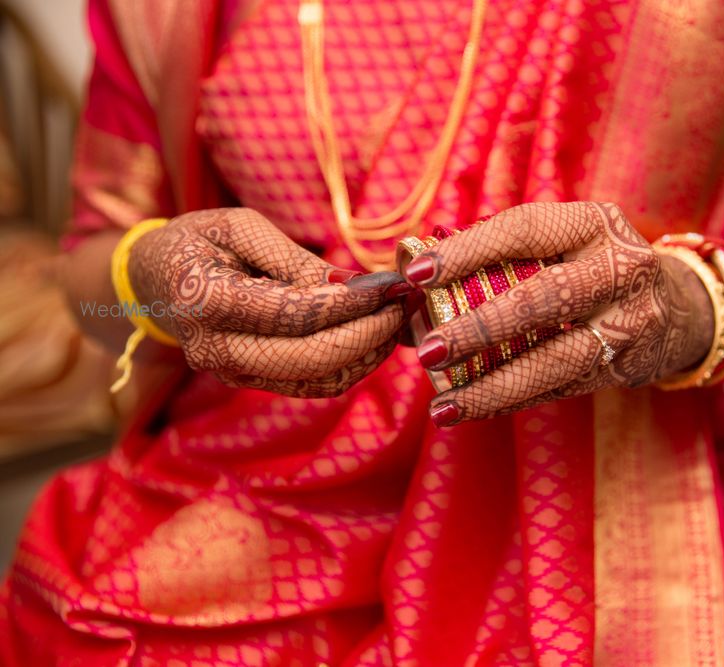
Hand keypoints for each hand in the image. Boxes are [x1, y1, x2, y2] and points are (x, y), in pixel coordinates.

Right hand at [129, 208, 418, 396]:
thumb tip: (352, 286)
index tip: (392, 286)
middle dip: (369, 333)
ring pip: (318, 379)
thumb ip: (293, 259)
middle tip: (405, 305)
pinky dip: (353, 367)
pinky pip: (313, 387)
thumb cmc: (200, 241)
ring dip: (368, 354)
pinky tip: (377, 338)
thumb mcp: (240, 227)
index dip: (350, 303)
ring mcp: (233, 374)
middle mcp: (216, 349)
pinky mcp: (252, 383)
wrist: (156, 281)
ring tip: (398, 319)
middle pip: (310, 357)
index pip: (293, 314)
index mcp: (206, 300)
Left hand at [403, 202, 712, 425]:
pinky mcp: (624, 367)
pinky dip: (511, 401)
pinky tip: (469, 409)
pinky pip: (559, 388)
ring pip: (555, 359)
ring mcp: (627, 323)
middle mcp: (618, 269)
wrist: (679, 307)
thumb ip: (498, 250)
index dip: (468, 250)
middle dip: (480, 327)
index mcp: (594, 224)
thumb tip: (410, 267)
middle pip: (543, 300)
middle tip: (429, 348)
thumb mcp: (565, 240)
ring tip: (445, 403)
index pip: (524, 230)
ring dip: (494, 385)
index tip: (417, 273)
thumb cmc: (594, 265)